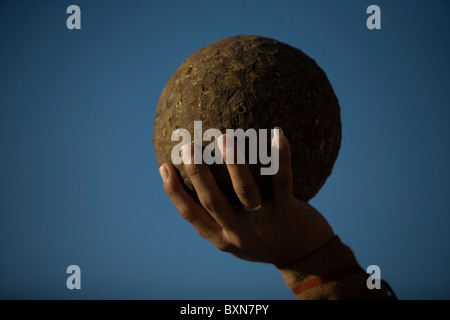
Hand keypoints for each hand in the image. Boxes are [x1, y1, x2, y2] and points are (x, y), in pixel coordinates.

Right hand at [159, 131, 334, 267]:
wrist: (304, 258)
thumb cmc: (264, 240)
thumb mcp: (236, 236)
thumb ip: (219, 216)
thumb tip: (199, 181)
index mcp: (222, 236)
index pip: (191, 214)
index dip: (174, 192)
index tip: (164, 167)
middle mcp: (239, 232)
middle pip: (213, 202)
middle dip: (198, 174)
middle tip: (187, 146)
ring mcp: (264, 223)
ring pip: (245, 191)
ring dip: (234, 163)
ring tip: (226, 137)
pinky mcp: (288, 213)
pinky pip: (282, 182)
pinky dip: (280, 158)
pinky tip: (277, 135)